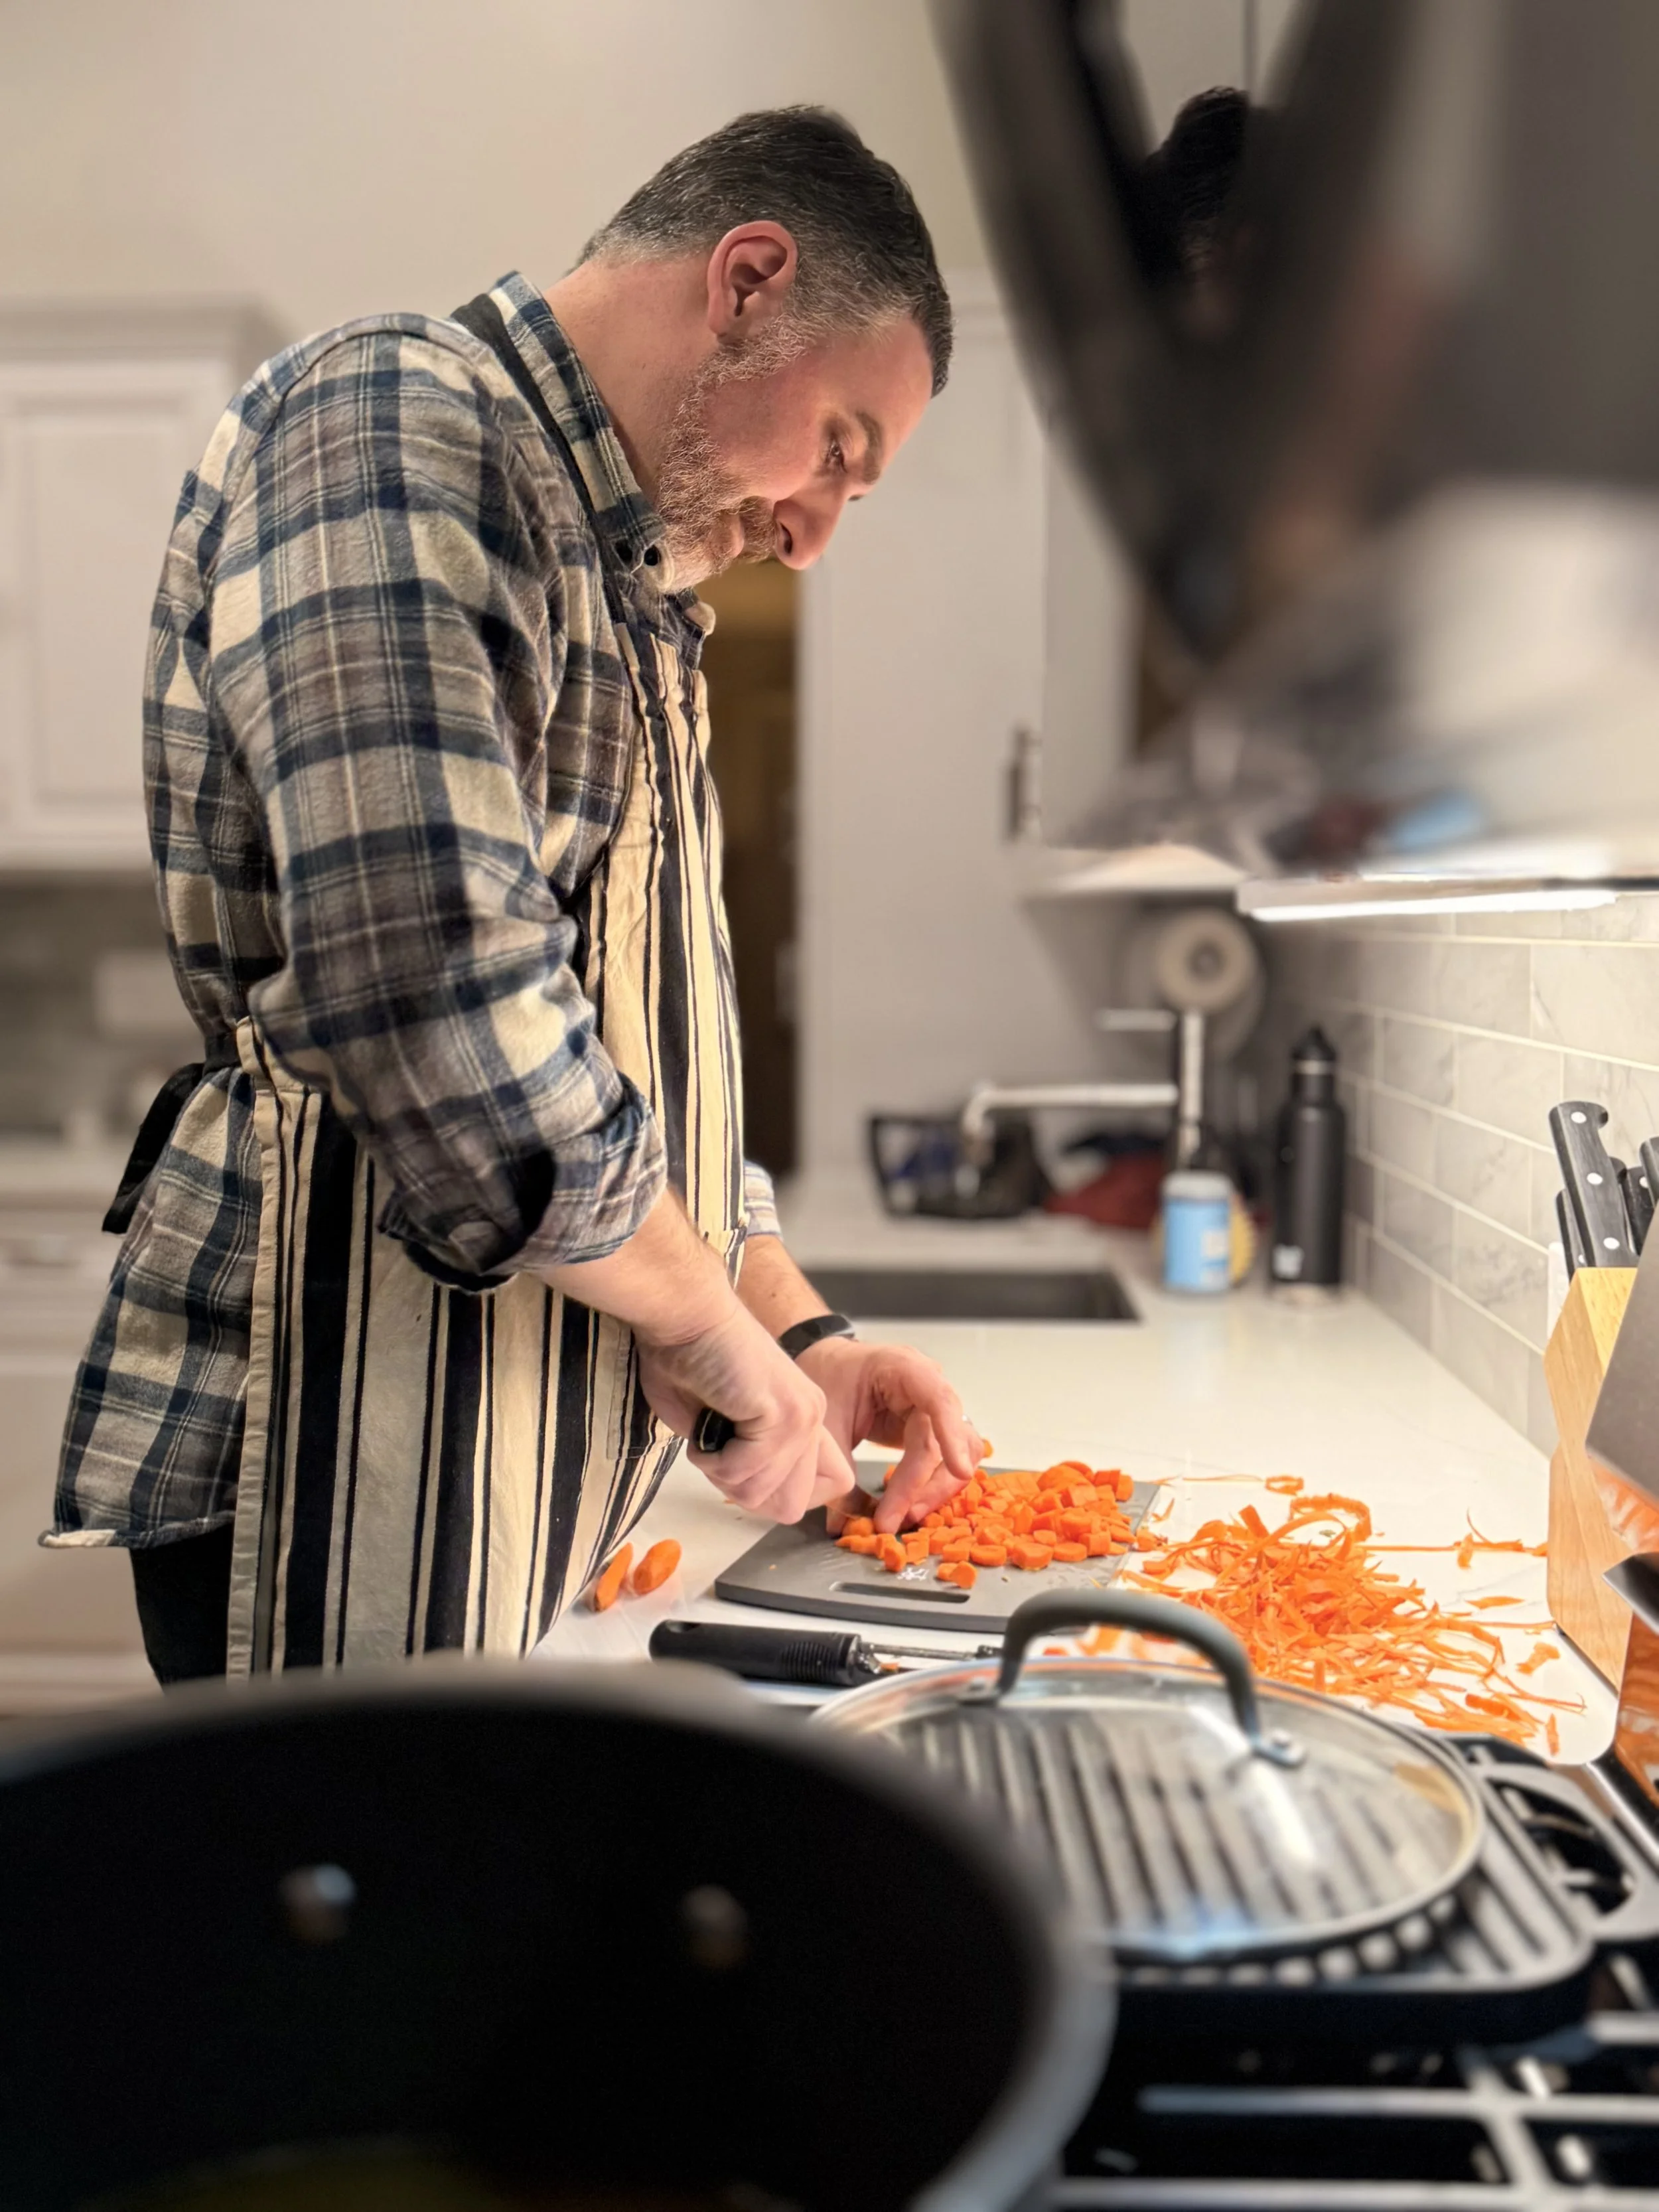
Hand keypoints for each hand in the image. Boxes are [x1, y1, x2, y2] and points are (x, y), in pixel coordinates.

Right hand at [637, 1302, 856, 1523]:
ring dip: (722, 1473)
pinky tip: (705, 1421)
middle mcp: (812, 1418)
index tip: (737, 1465)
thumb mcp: (722, 1426)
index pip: (823, 1491)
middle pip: (792, 1507)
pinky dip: (711, 1459)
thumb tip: (750, 1492)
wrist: (684, 1313)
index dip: (772, 1493)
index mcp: (804, 1419)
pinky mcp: (784, 1414)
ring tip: (710, 1427)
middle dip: (743, 1491)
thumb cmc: (688, 1356)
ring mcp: (803, 1417)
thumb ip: (749, 1462)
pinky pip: (744, 1474)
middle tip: (717, 1450)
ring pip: (764, 1496)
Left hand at [797, 1337, 985, 1534]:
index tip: (958, 1471)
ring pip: (957, 1453)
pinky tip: (910, 1507)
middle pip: (947, 1438)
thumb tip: (845, 1524)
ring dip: (935, 1489)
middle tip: (899, 1519)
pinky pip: (943, 1459)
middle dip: (927, 1484)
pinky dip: (931, 1486)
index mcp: (904, 1368)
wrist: (824, 1363)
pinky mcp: (929, 1428)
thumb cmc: (826, 1376)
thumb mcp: (825, 1422)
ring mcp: (932, 1407)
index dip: (951, 1435)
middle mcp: (928, 1386)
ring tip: (905, 1517)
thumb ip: (838, 1468)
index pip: (938, 1399)